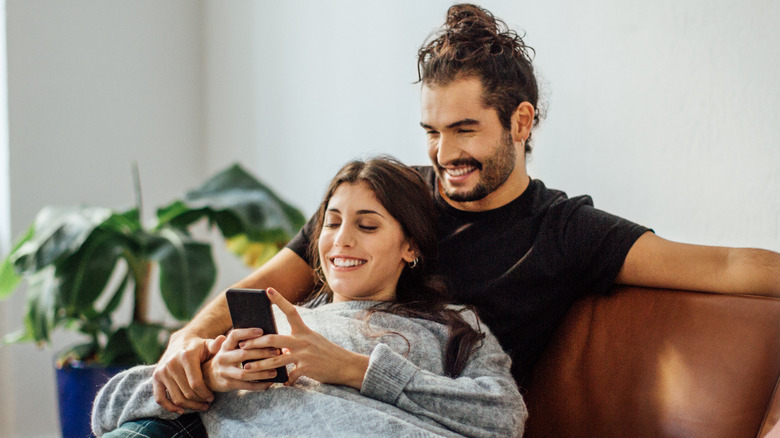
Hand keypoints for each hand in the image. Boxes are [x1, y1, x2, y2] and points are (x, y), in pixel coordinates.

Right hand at [152, 332, 215, 413]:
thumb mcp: (208, 344)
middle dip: (199, 401)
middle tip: (207, 403)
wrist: (180, 341)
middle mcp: (171, 364)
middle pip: (187, 393)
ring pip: (176, 398)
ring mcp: (162, 371)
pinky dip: (169, 407)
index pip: (196, 383)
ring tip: (200, 406)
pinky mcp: (156, 377)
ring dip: (189, 407)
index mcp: (186, 357)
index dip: (205, 394)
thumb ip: (216, 345)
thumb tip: (223, 339)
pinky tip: (182, 410)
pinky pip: (160, 398)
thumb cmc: (199, 346)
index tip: (212, 398)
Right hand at [202, 328, 279, 391]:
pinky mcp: (228, 384)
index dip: (247, 332)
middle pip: (243, 354)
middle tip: (277, 352)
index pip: (235, 336)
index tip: (262, 331)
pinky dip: (259, 385)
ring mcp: (225, 372)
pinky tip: (270, 383)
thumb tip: (262, 334)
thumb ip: (240, 340)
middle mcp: (223, 358)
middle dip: (262, 353)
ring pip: (245, 373)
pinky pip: (246, 385)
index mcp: (225, 345)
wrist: (208, 376)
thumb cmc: (227, 357)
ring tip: (275, 371)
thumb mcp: (228, 347)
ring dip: (262, 372)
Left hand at [243, 288, 369, 388]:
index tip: (267, 290)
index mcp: (304, 330)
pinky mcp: (307, 368)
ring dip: (259, 364)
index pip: (290, 311)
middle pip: (273, 339)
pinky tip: (281, 383)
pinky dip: (285, 380)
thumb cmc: (327, 352)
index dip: (279, 300)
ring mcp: (304, 354)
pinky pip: (290, 375)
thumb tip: (278, 345)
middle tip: (242, 345)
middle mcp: (303, 340)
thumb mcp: (312, 341)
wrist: (345, 365)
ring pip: (276, 359)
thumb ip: (295, 341)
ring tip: (246, 367)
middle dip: (255, 343)